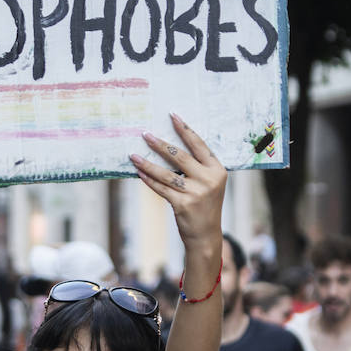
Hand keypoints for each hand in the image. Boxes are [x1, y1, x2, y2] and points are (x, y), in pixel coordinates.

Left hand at [129, 115, 225, 246]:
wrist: (206, 235)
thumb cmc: (205, 205)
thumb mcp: (209, 184)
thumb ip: (197, 167)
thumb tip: (169, 146)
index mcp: (217, 170)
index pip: (199, 144)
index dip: (184, 129)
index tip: (172, 115)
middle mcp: (208, 179)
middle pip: (179, 156)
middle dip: (159, 144)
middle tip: (145, 134)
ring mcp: (196, 192)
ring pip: (166, 173)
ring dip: (147, 163)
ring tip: (134, 155)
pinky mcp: (183, 204)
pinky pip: (161, 188)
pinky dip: (148, 180)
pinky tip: (138, 172)